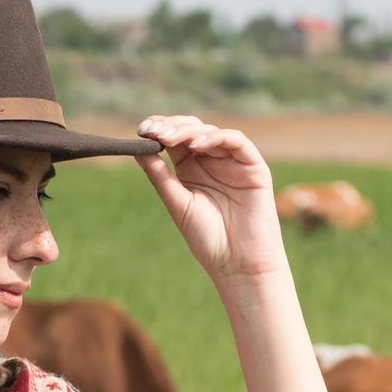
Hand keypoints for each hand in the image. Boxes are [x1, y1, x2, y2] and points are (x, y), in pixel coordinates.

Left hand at [134, 114, 289, 289]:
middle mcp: (212, 161)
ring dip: (189, 131)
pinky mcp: (253, 166)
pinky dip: (216, 137)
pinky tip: (197, 144)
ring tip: (170, 138)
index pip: (174, 139)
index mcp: (191, 169)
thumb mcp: (177, 203)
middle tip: (153, 132)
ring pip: (211, 131)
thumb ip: (160, 176)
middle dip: (170, 127)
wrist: (238, 264)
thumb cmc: (208, 238)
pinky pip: (236, 141)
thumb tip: (137, 150)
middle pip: (191, 129)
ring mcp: (233, 162)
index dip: (159, 130)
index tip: (141, 131)